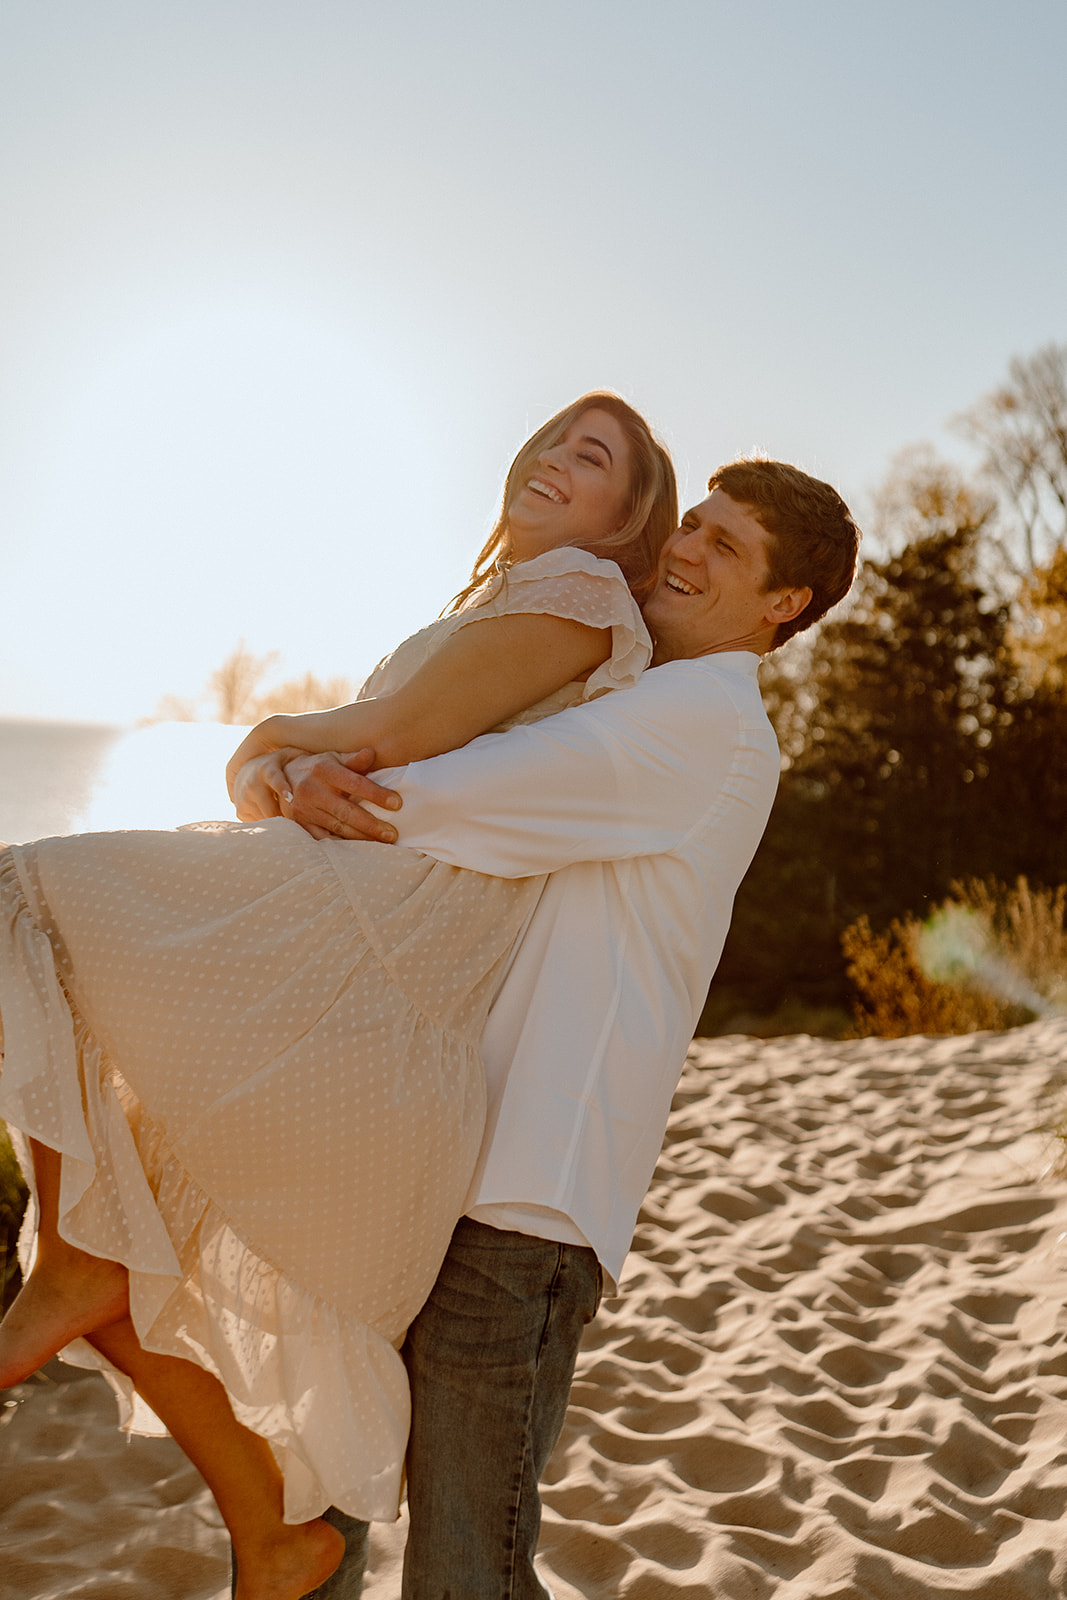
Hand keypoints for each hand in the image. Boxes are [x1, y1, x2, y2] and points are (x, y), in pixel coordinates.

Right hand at [232, 749, 304, 821]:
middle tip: (305, 824)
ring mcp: (245, 799)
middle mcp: (253, 784)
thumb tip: (331, 759)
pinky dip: (273, 828)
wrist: (246, 771)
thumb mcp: (289, 756)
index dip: (282, 787)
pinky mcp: (241, 811)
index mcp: (267, 769)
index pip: (274, 778)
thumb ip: (306, 757)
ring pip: (267, 819)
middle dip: (287, 817)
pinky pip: (260, 824)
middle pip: (271, 808)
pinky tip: (282, 827)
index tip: (291, 797)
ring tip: (296, 827)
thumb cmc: (279, 765)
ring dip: (282, 825)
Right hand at [281, 750, 401, 841]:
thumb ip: (353, 759)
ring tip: (382, 843)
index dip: (377, 794)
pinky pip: (323, 838)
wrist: (282, 776)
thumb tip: (372, 753)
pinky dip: (341, 845)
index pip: (355, 783)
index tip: (397, 804)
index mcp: (324, 770)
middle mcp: (311, 789)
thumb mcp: (333, 758)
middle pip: (347, 811)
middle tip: (393, 834)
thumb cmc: (317, 767)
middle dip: (372, 824)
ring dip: (361, 837)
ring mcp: (304, 809)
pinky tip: (359, 850)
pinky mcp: (299, 823)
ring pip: (337, 827)